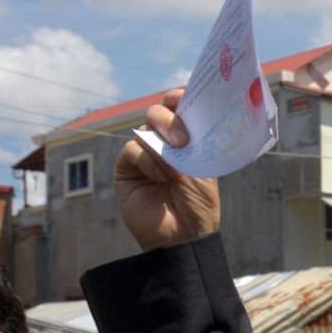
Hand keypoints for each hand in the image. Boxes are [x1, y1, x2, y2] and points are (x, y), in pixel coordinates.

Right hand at [114, 89, 220, 250]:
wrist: (184, 235)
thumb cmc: (199, 203)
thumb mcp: (205, 167)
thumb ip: (195, 141)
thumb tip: (186, 116)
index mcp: (186, 138)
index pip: (178, 107)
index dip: (178, 97)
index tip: (182, 98)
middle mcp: (163, 142)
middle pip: (158, 112)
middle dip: (169, 119)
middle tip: (183, 139)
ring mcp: (144, 153)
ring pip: (145, 129)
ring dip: (162, 146)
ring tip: (176, 171)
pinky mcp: (126, 168)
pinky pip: (133, 150)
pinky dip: (148, 160)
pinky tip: (161, 177)